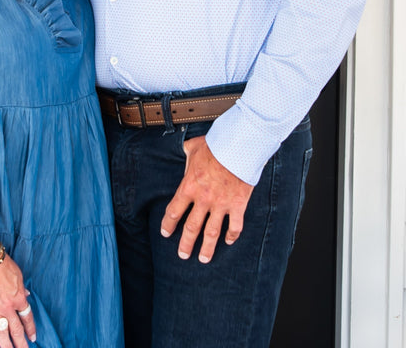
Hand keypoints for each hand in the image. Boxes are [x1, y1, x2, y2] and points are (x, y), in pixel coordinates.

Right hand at [0, 255, 35, 347]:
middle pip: (16, 329)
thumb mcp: (18, 274)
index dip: (30, 328)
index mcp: (18, 298)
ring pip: (0, 332)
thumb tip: (26, 294)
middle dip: (21, 343)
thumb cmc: (2, 263)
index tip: (33, 337)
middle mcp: (7, 307)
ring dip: (5, 345)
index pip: (26, 317)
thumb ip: (21, 287)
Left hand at [160, 135, 254, 262]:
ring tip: (204, 259)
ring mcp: (221, 204)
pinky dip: (232, 235)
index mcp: (189, 186)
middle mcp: (203, 199)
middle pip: (191, 228)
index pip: (174, 211)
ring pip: (212, 233)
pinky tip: (229, 241)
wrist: (239, 147)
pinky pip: (235, 226)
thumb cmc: (216, 146)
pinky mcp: (238, 205)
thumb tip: (183, 151)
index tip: (166, 233)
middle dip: (186, 244)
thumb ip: (187, 153)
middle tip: (182, 255)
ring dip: (207, 248)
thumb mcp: (194, 147)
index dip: (168, 224)